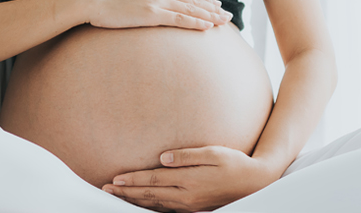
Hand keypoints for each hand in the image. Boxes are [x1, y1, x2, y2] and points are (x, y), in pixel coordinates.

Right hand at [80, 0, 233, 30]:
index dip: (203, 0)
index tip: (216, 5)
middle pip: (193, 1)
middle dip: (212, 9)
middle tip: (228, 15)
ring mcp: (158, 1)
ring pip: (190, 10)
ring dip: (209, 17)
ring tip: (223, 22)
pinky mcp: (152, 14)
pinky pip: (179, 19)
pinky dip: (195, 22)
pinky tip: (207, 27)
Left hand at [101, 146, 281, 212]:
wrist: (254, 183)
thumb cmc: (234, 163)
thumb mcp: (213, 153)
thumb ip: (187, 155)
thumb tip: (163, 158)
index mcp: (188, 181)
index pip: (153, 180)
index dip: (132, 180)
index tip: (114, 178)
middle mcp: (185, 196)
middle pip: (149, 195)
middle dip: (126, 192)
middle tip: (106, 189)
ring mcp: (188, 205)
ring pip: (155, 204)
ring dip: (135, 200)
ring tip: (118, 196)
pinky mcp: (192, 208)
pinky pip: (165, 209)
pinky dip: (150, 206)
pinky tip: (143, 202)